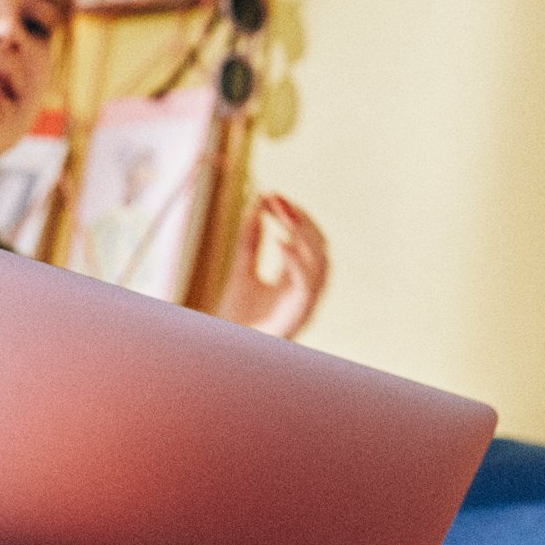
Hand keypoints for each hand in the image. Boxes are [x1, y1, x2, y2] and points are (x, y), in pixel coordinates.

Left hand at [215, 194, 327, 338]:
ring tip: (282, 214)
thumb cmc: (234, 316)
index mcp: (295, 279)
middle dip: (300, 219)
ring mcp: (306, 303)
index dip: (292, 215)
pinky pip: (307, 284)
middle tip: (277, 199)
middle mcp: (306, 290)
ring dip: (303, 235)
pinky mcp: (299, 316)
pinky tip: (281, 241)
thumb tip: (258, 200)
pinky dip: (297, 261)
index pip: (304, 239)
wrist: (223, 350)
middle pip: (318, 246)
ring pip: (321, 263)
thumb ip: (250, 239)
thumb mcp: (242, 269)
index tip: (271, 194)